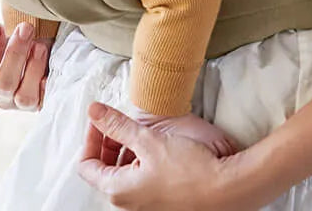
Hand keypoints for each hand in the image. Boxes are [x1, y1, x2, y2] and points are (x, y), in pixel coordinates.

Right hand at [0, 5, 51, 110]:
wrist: (42, 50)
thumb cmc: (11, 44)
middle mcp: (0, 95)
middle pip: (3, 83)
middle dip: (15, 54)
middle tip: (25, 27)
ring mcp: (21, 102)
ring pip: (23, 96)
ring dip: (33, 68)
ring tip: (40, 46)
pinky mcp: (41, 103)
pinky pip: (44, 100)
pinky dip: (47, 85)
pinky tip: (50, 71)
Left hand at [77, 102, 259, 210]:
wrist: (225, 189)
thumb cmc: (188, 168)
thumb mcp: (148, 140)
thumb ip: (117, 125)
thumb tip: (94, 110)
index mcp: (118, 190)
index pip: (86, 165)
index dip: (91, 136)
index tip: (102, 118)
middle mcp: (128, 203)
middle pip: (103, 169)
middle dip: (108, 141)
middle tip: (119, 121)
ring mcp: (144, 205)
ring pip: (122, 173)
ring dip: (125, 149)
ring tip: (140, 131)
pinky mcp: (159, 201)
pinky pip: (140, 179)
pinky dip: (140, 160)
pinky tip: (155, 146)